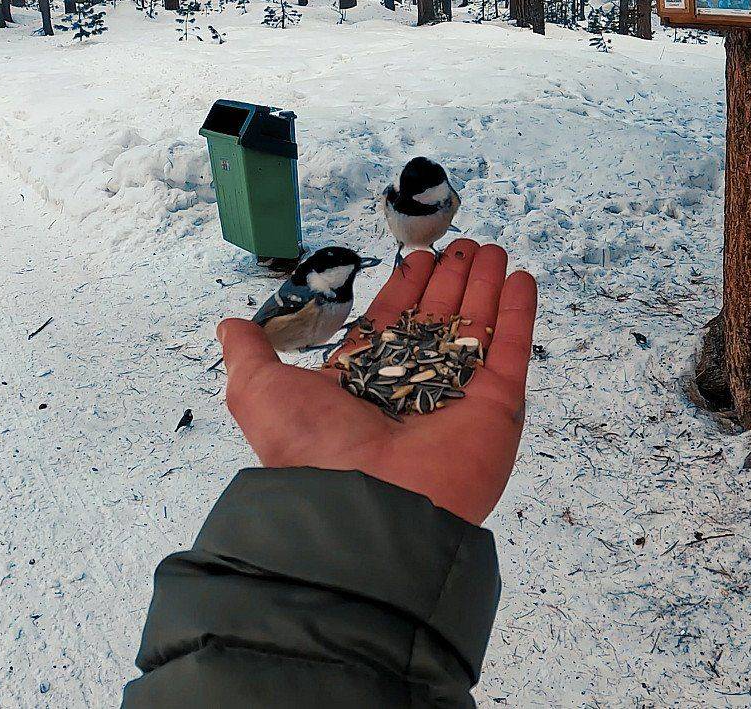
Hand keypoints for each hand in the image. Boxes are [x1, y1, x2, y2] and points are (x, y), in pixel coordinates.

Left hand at [217, 239, 537, 524]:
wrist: (369, 506)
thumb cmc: (312, 448)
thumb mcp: (260, 392)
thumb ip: (250, 355)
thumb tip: (228, 326)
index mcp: (366, 382)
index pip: (394, 321)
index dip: (408, 287)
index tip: (423, 256)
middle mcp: (414, 386)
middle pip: (439, 320)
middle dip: (452, 280)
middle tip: (467, 244)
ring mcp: (460, 396)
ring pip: (477, 327)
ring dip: (486, 286)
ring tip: (494, 250)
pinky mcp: (497, 406)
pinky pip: (511, 350)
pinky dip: (518, 314)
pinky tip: (521, 278)